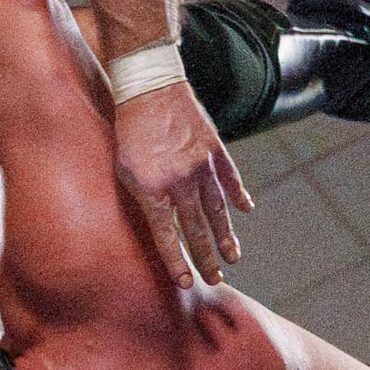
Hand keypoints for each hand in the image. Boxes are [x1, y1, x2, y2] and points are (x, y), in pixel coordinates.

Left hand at [113, 79, 246, 289]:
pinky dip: (239, 195)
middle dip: (207, 259)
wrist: (149, 87)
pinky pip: (231, 179)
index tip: (186, 282)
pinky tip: (245, 209)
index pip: (167, 238)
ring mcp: (202, 166)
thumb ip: (142, 199)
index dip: (177, 263)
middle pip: (197, 231)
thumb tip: (159, 226)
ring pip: (218, 211)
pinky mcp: (215, 150)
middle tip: (216, 279)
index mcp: (153, 190)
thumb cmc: (128, 132)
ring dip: (226, 237)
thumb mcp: (123, 170)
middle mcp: (181, 183)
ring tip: (233, 257)